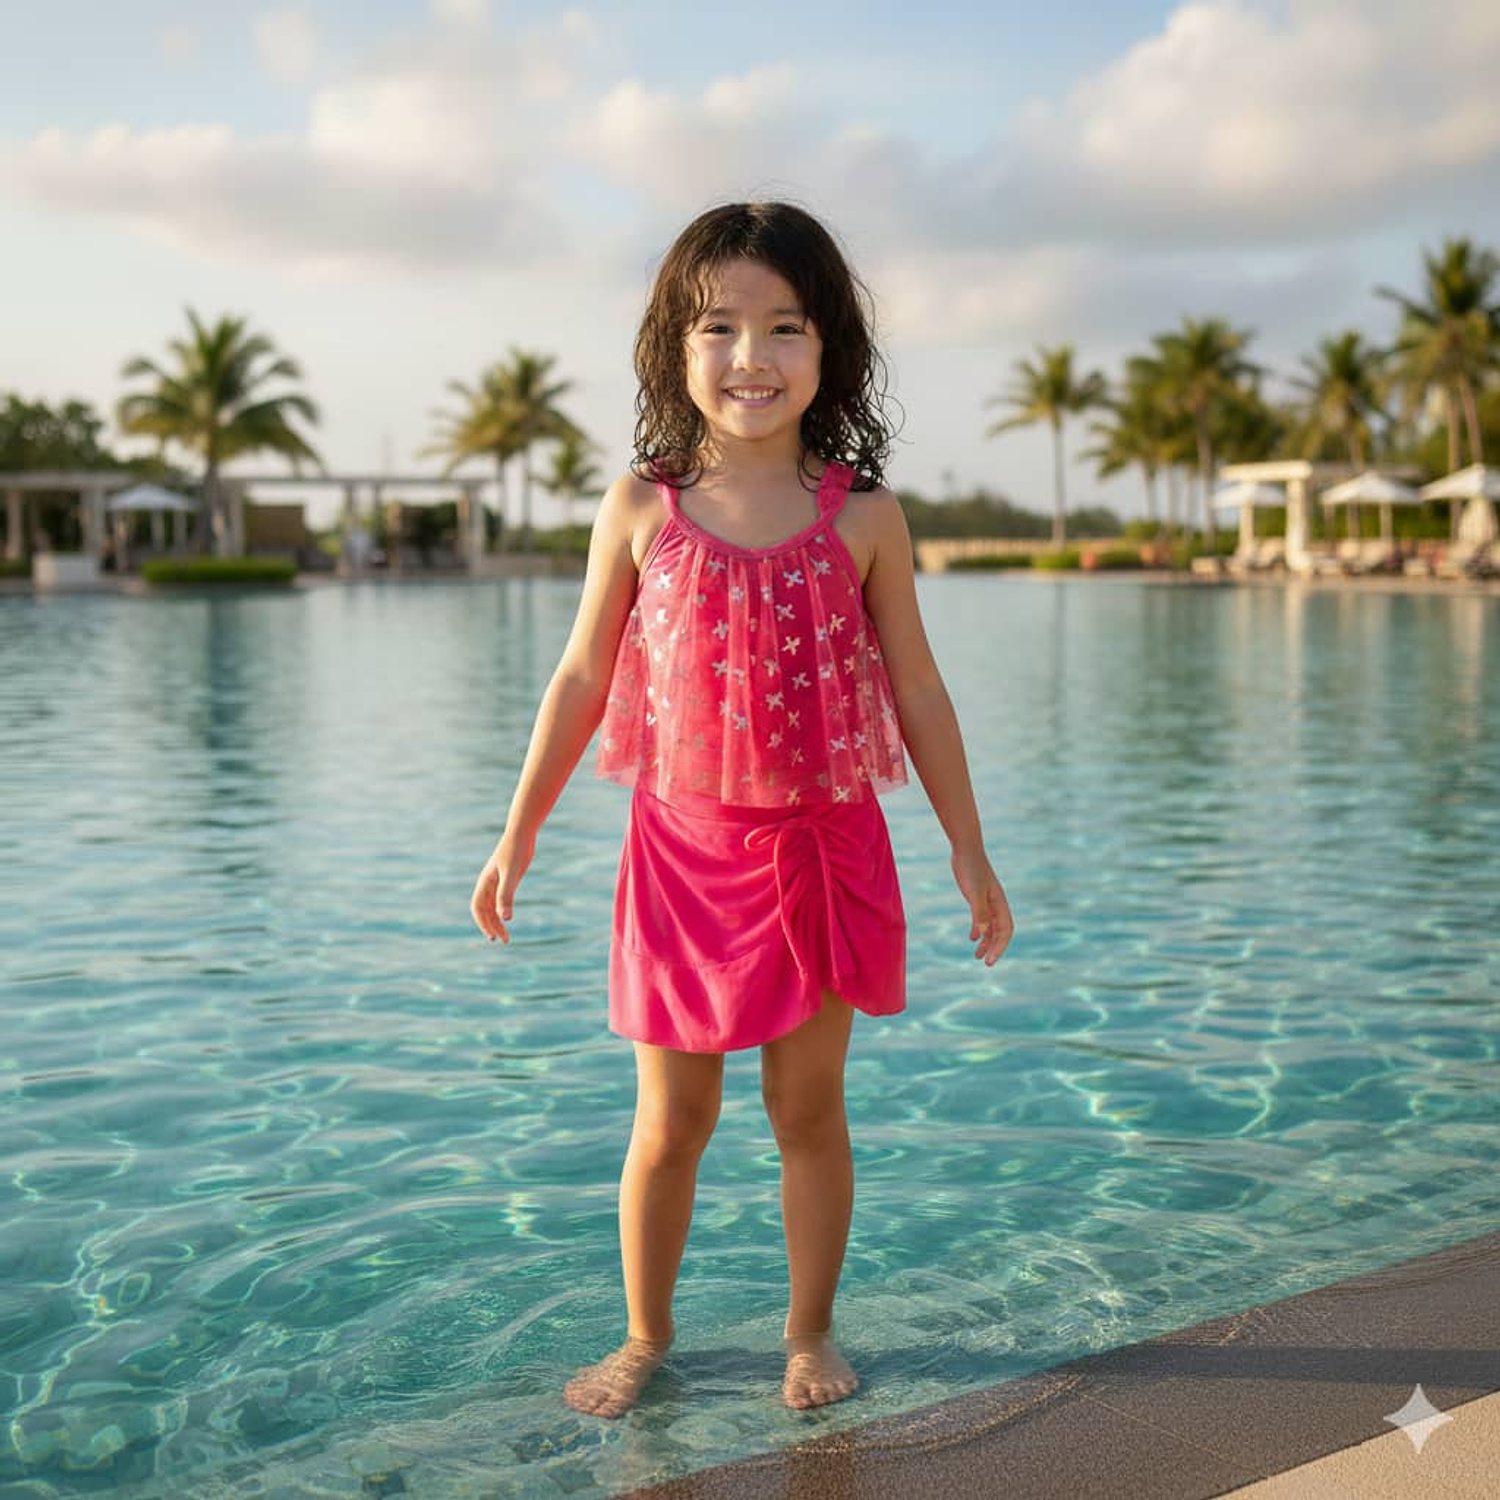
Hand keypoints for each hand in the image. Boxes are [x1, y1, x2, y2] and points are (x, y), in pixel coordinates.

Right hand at [471, 831, 534, 943]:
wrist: (522, 832)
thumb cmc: (516, 850)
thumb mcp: (512, 874)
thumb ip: (506, 895)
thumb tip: (505, 918)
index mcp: (485, 882)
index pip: (478, 908)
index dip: (483, 923)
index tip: (492, 937)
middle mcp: (489, 883)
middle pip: (485, 910)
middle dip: (492, 926)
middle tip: (503, 940)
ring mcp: (497, 880)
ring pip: (493, 905)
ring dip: (498, 920)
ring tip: (507, 935)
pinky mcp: (507, 877)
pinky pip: (501, 898)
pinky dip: (503, 909)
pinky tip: (509, 916)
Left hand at [951, 845, 1013, 965]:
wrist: (966, 849)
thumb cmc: (971, 869)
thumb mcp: (974, 893)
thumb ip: (979, 913)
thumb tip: (982, 934)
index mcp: (1000, 904)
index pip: (1006, 931)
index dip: (1000, 947)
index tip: (990, 961)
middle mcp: (996, 904)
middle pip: (1000, 932)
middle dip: (995, 948)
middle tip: (987, 964)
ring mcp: (987, 900)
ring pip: (991, 927)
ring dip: (986, 942)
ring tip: (977, 956)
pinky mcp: (977, 897)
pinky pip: (982, 918)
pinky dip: (979, 930)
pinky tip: (972, 938)